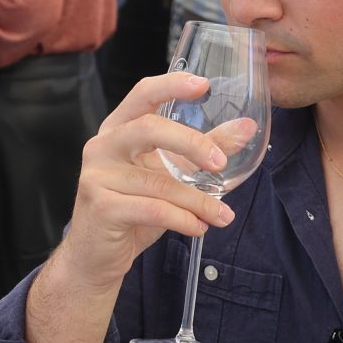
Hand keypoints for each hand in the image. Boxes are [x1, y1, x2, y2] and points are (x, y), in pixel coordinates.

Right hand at [49, 72, 236, 294]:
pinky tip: (199, 228)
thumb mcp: (168, 176)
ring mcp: (97, 175)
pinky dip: (183, 219)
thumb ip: (203, 150)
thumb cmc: (133, 210)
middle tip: (220, 164)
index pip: (142, 94)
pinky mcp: (101, 206)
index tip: (203, 85)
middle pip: (148, 128)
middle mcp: (102, 146)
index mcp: (117, 129)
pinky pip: (153, 209)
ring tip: (222, 215)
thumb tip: (247, 129)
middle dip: (191, 143)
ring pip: (158, 182)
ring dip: (198, 200)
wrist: (95, 257)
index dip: (171, 85)